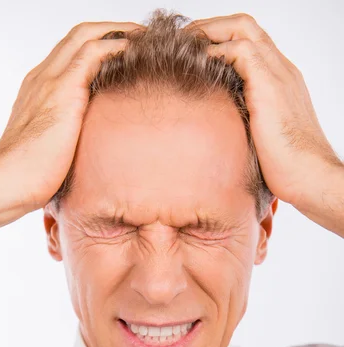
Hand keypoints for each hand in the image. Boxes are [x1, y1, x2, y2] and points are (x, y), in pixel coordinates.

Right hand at [0, 21, 143, 210]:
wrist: (8, 183)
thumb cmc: (29, 177)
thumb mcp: (52, 149)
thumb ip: (68, 138)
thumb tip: (91, 152)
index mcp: (38, 90)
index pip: (70, 54)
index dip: (98, 47)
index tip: (125, 53)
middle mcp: (42, 78)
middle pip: (78, 36)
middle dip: (112, 30)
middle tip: (141, 37)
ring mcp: (50, 81)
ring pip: (85, 35)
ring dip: (118, 32)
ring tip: (145, 37)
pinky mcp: (62, 91)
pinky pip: (92, 52)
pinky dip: (116, 46)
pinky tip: (136, 51)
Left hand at [184, 14, 342, 209]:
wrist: (307, 177)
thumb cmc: (284, 168)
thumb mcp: (257, 138)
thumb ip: (240, 122)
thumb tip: (211, 130)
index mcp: (278, 81)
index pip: (248, 43)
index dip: (218, 41)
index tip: (191, 53)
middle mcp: (280, 69)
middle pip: (243, 26)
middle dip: (209, 28)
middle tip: (182, 43)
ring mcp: (277, 73)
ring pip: (241, 28)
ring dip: (208, 33)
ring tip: (184, 48)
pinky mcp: (270, 84)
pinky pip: (240, 50)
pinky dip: (215, 52)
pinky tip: (197, 68)